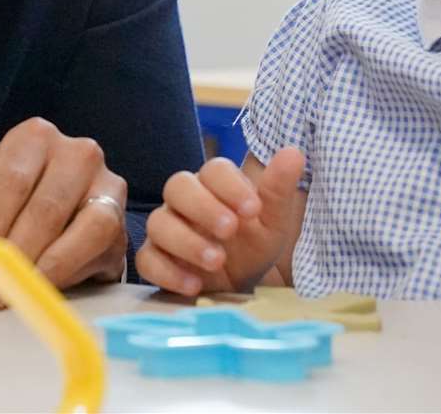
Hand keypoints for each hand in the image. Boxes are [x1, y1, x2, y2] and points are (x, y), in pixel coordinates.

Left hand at [0, 118, 126, 300]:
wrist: (72, 213)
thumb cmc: (22, 203)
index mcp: (35, 137)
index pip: (12, 178)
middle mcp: (77, 151)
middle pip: (44, 204)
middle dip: (14, 250)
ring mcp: (106, 180)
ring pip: (73, 223)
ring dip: (38, 262)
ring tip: (14, 289)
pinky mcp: (120, 215)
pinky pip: (95, 240)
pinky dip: (65, 266)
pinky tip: (43, 283)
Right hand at [135, 147, 305, 295]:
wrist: (240, 286)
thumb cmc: (253, 246)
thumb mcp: (272, 222)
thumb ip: (279, 190)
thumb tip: (294, 153)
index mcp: (215, 185)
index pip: (213, 169)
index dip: (230, 186)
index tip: (253, 210)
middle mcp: (185, 201)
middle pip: (177, 186)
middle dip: (203, 207)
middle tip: (230, 230)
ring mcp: (166, 229)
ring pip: (159, 222)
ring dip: (186, 241)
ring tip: (216, 261)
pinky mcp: (154, 259)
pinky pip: (147, 260)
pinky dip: (168, 272)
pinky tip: (195, 284)